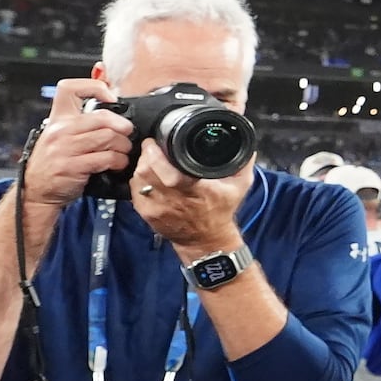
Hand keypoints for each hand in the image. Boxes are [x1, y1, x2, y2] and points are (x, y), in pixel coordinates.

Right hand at [21, 79, 136, 210]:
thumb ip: (80, 123)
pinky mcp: (72, 167)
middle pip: (102, 117)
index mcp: (57, 119)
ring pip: (108, 137)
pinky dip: (119, 160)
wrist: (34, 191)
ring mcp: (65, 149)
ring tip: (123, 150)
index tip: (110, 97)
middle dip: (122, 126)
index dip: (95, 87)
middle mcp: (60, 130)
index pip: (70, 88)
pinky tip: (118, 163)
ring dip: (123, 145)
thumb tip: (111, 108)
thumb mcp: (60, 136)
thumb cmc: (52, 163)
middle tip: (127, 133)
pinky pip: (106, 158)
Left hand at [128, 140, 252, 259]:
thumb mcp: (239, 185)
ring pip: (138, 179)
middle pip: (147, 171)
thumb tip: (246, 141)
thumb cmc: (221, 211)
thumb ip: (242, 161)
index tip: (156, 141)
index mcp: (195, 191)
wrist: (205, 240)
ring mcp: (157, 208)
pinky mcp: (147, 213)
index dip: (156, 154)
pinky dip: (139, 179)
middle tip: (153, 146)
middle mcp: (173, 200)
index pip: (167, 171)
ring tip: (151, 160)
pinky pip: (135, 190)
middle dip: (147, 154)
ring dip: (142, 165)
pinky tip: (149, 176)